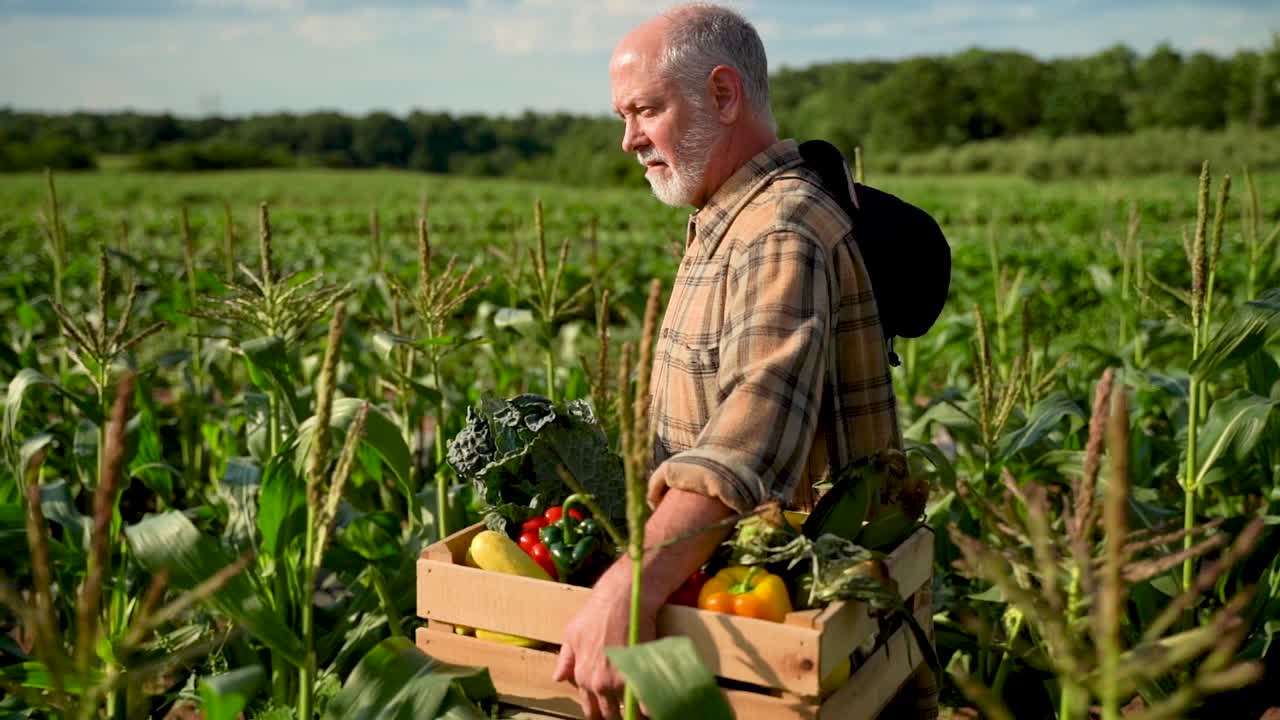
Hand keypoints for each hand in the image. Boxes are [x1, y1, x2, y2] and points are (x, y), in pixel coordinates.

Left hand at [553, 571, 655, 719]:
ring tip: (645, 709)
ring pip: (630, 711)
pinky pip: (647, 704)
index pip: (592, 710)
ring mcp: (618, 681)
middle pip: (611, 715)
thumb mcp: (572, 632)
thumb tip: (558, 677)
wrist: (624, 595)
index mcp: (582, 677)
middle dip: (621, 714)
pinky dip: (652, 707)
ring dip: (638, 712)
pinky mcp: (639, 674)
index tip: (614, 712)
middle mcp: (598, 683)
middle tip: (631, 711)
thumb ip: (566, 658)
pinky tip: (658, 706)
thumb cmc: (598, 610)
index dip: (603, 713)